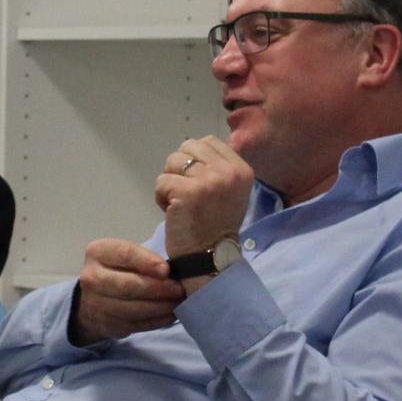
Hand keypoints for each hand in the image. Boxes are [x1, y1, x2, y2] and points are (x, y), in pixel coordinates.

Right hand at [66, 238, 183, 345]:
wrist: (93, 299)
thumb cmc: (118, 270)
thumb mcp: (126, 256)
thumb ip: (144, 259)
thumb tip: (169, 273)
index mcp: (97, 252)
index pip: (125, 255)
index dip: (147, 262)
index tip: (167, 270)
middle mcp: (91, 278)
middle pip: (127, 286)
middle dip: (157, 289)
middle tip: (179, 290)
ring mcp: (96, 304)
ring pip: (133, 309)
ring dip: (160, 307)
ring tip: (178, 302)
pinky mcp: (106, 325)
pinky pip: (136, 325)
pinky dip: (156, 321)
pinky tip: (170, 315)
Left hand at [154, 136, 251, 258]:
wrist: (211, 259)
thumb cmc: (216, 226)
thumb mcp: (230, 191)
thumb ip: (219, 167)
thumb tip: (196, 147)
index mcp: (241, 169)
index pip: (209, 142)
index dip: (195, 160)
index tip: (198, 184)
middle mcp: (229, 172)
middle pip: (188, 147)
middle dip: (180, 168)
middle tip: (186, 194)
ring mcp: (209, 180)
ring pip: (173, 161)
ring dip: (170, 181)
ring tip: (180, 203)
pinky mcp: (188, 192)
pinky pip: (161, 181)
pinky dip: (160, 197)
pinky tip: (172, 212)